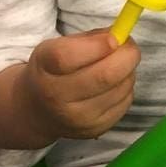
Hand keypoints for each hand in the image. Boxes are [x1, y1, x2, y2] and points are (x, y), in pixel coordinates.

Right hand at [22, 29, 140, 142]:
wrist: (37, 110)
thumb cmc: (54, 70)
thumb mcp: (58, 46)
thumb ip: (90, 38)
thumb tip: (121, 37)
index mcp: (45, 67)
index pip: (67, 57)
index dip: (97, 45)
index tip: (114, 37)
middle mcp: (56, 97)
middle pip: (104, 76)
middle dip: (127, 55)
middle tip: (129, 46)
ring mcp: (76, 118)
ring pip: (121, 87)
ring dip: (128, 71)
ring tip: (117, 66)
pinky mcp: (94, 129)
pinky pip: (125, 101)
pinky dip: (126, 88)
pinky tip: (113, 85)